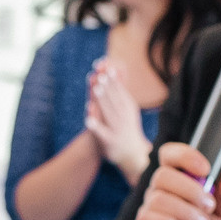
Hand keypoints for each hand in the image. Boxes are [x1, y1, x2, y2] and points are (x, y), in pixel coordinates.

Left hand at [83, 59, 151, 180]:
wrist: (133, 154)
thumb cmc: (127, 126)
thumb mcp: (127, 106)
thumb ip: (121, 87)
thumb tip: (119, 65)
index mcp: (128, 108)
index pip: (120, 91)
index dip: (113, 79)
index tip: (107, 67)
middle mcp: (124, 117)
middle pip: (114, 99)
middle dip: (108, 87)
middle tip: (101, 74)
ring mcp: (117, 129)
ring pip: (109, 113)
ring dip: (102, 101)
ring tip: (96, 89)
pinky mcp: (109, 141)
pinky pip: (101, 133)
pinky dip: (95, 126)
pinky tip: (87, 120)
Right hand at [132, 144, 220, 219]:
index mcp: (179, 183)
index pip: (170, 155)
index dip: (185, 155)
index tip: (206, 168)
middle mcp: (161, 193)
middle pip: (164, 175)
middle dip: (192, 189)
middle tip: (209, 208)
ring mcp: (150, 211)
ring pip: (159, 197)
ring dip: (187, 211)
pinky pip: (149, 217)